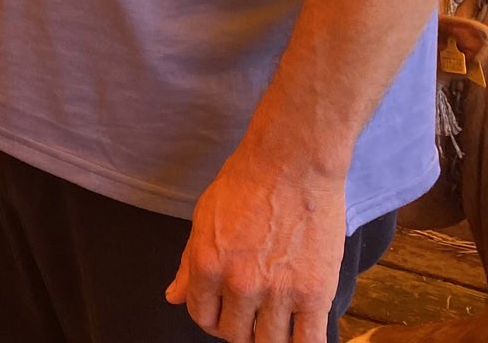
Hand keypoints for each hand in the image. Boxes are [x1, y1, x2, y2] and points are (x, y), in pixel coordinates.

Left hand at [165, 148, 345, 342]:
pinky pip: (309, 342)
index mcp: (207, 264)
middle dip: (240, 328)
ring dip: (269, 337)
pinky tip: (302, 331)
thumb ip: (188, 263)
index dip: (211, 318)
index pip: (201, 316)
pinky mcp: (314, 292)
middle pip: (234, 335)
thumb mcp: (204, 217)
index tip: (224, 313)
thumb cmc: (247, 182)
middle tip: (252, 314)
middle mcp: (239, 283)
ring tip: (275, 320)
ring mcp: (277, 291)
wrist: (292, 162)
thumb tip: (173, 297)